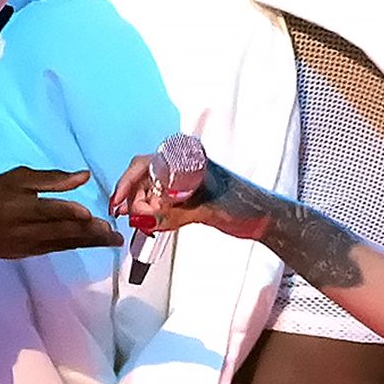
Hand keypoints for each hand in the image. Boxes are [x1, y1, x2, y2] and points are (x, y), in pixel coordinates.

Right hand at [0, 168, 122, 260]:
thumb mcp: (15, 178)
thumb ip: (50, 179)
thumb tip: (83, 176)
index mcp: (18, 207)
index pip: (49, 211)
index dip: (70, 212)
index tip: (90, 213)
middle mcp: (23, 229)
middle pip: (61, 232)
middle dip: (89, 233)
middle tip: (113, 233)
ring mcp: (25, 245)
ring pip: (62, 243)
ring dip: (89, 242)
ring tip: (112, 240)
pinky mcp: (25, 254)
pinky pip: (54, 249)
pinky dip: (74, 245)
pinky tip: (92, 243)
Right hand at [107, 152, 269, 240]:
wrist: (265, 219)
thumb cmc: (245, 206)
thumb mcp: (205, 209)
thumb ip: (173, 213)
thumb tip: (142, 217)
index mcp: (188, 159)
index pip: (144, 163)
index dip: (126, 183)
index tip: (118, 203)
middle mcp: (184, 167)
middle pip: (142, 177)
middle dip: (132, 198)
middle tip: (129, 217)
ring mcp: (185, 183)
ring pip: (149, 191)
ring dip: (141, 208)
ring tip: (142, 223)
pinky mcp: (187, 199)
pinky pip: (160, 203)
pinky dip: (152, 214)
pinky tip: (150, 224)